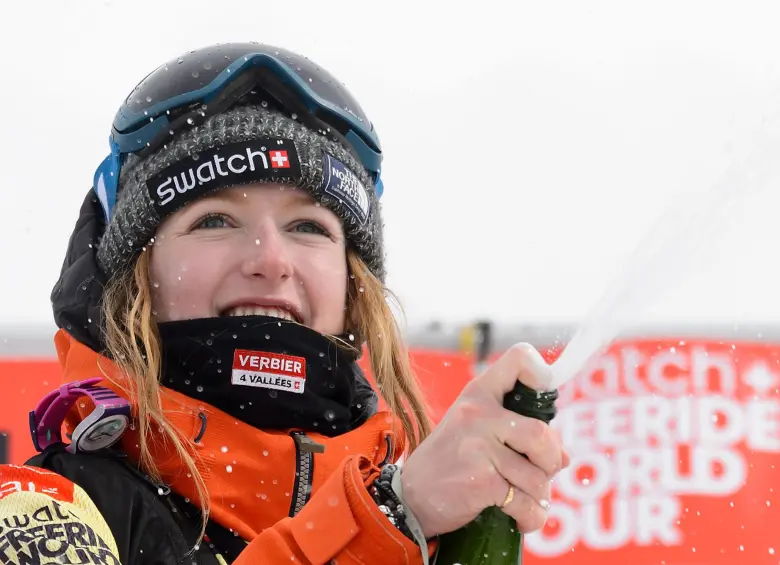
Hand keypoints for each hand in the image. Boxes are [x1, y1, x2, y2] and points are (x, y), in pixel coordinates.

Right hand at [400, 343, 569, 538]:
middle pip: (542, 433)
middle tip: (542, 473)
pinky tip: (521, 518)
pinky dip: (531, 516)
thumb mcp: (475, 432)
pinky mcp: (482, 482)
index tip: (542, 403)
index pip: (519, 359)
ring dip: (540, 495)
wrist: (409, 497)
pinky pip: (525, 502)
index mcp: (478, 394)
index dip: (541, 374)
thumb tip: (564, 456)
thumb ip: (517, 434)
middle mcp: (478, 415)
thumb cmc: (449, 462)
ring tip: (526, 499)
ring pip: (538, 475)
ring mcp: (478, 448)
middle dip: (551, 461)